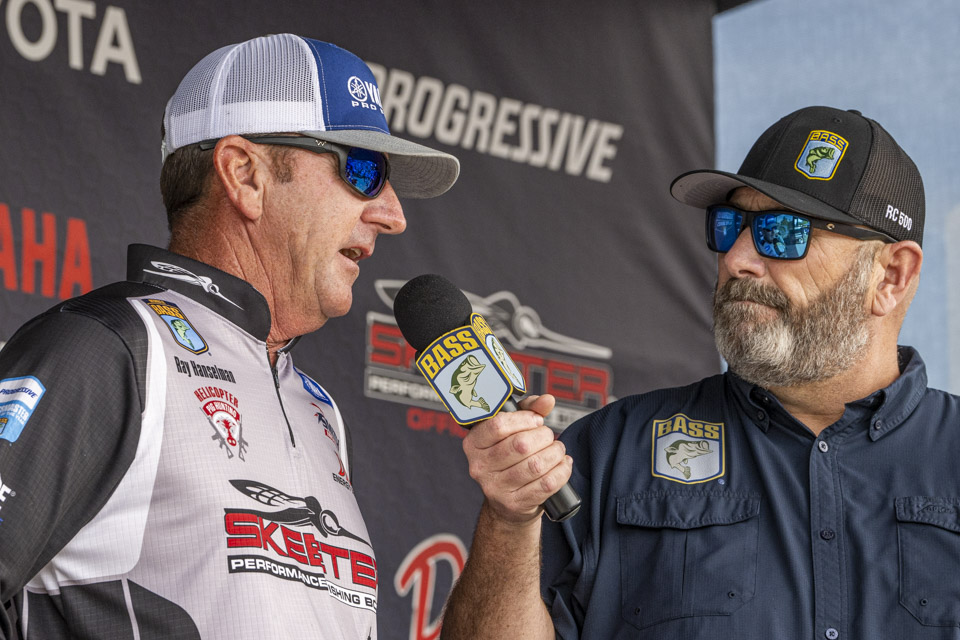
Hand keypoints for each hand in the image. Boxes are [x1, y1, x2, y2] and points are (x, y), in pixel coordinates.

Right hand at [462, 394, 572, 524]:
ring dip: (555, 453)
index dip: (524, 419)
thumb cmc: (510, 458)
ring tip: (558, 450)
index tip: (536, 420)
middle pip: (520, 445)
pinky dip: (561, 471)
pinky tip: (563, 464)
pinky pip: (546, 484)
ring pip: (536, 465)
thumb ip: (529, 410)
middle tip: (548, 437)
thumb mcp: (512, 430)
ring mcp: (496, 488)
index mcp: (473, 443)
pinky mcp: (514, 504)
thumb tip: (547, 400)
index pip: (498, 425)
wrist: (507, 503)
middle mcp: (480, 466)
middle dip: (543, 436)